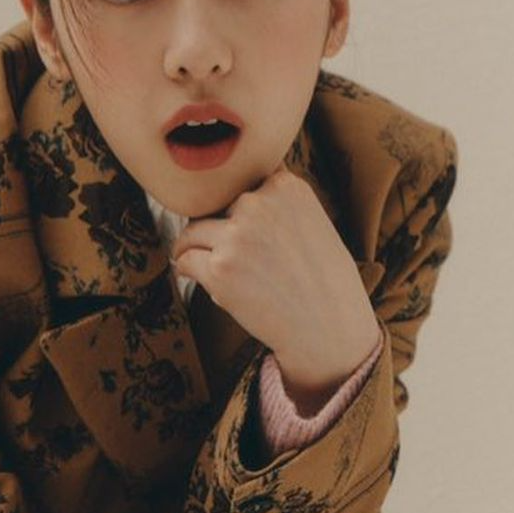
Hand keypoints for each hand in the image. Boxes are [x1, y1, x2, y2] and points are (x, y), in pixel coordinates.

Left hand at [170, 166, 380, 402]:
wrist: (329, 329)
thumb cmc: (323, 279)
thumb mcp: (312, 221)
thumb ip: (275, 203)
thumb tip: (229, 198)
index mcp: (285, 185)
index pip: (242, 184)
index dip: (241, 211)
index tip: (250, 234)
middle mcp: (258, 204)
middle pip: (216, 207)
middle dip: (221, 230)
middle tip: (240, 260)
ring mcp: (237, 236)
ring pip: (193, 232)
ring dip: (195, 249)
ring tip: (214, 269)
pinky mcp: (219, 269)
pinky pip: (185, 260)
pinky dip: (186, 270)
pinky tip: (196, 278)